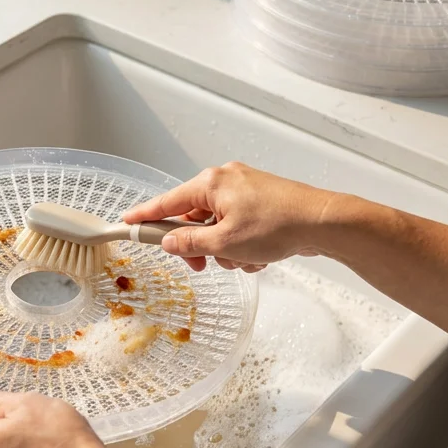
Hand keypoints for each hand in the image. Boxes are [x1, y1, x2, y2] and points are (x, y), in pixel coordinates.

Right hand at [123, 162, 341, 271]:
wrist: (322, 221)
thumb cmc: (277, 225)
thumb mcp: (224, 242)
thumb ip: (190, 243)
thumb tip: (170, 243)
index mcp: (210, 184)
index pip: (166, 202)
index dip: (144, 216)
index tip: (125, 223)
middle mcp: (225, 181)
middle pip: (192, 218)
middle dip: (199, 246)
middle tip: (205, 265)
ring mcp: (244, 191)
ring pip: (217, 229)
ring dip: (225, 251)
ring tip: (245, 259)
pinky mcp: (261, 203)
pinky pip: (237, 228)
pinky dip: (243, 246)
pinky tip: (260, 256)